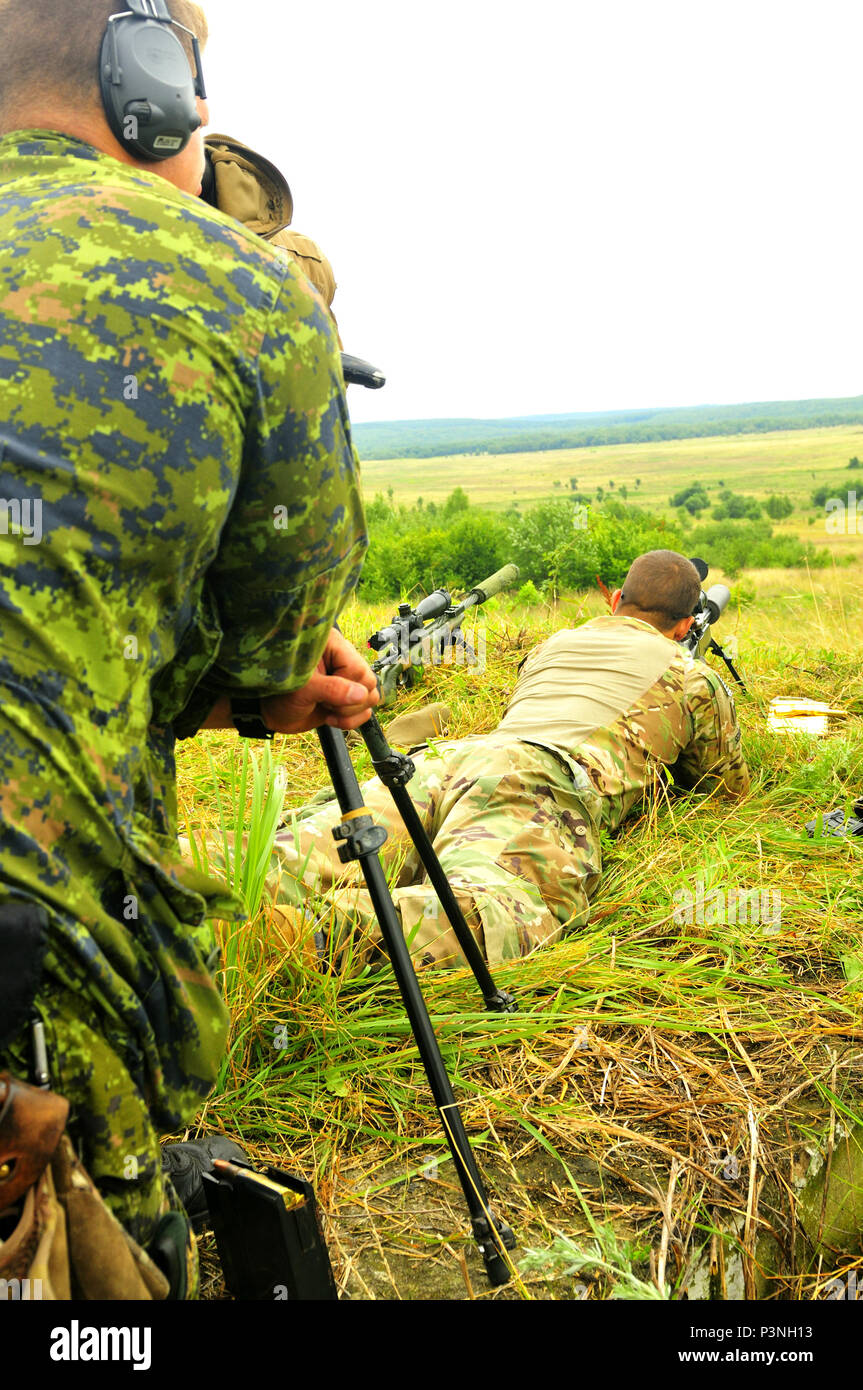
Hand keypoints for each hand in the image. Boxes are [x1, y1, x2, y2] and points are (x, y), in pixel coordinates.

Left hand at [261, 629, 378, 734]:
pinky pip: (366, 711)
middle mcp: (342, 659)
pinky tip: (330, 717)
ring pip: (371, 697)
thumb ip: (332, 689)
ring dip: (350, 712)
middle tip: (324, 703)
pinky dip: (351, 721)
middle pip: (369, 682)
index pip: (357, 669)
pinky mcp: (346, 698)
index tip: (324, 696)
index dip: (346, 687)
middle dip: (348, 702)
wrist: (269, 713)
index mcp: (332, 646)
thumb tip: (361, 695)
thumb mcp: (302, 689)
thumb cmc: (278, 693)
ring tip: (326, 710)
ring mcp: (346, 680)